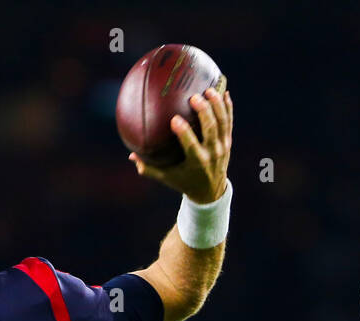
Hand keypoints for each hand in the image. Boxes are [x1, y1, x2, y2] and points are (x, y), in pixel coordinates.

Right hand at [129, 87, 232, 203]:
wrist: (211, 191)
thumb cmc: (184, 182)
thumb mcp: (167, 178)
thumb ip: (149, 168)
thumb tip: (131, 155)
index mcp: (197, 161)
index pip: (191, 145)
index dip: (184, 132)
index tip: (175, 119)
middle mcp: (212, 153)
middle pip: (210, 129)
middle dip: (204, 112)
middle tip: (194, 97)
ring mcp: (222, 146)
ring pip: (222, 122)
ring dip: (217, 105)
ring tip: (209, 90)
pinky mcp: (227, 141)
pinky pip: (229, 121)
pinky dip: (228, 107)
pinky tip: (224, 92)